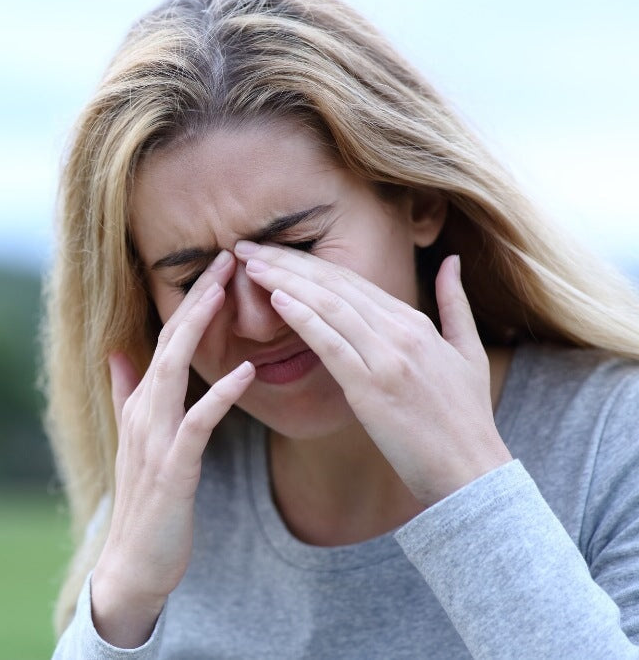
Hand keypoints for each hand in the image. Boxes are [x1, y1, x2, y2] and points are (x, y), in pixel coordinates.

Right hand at [92, 250, 256, 647]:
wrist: (135, 565)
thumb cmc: (146, 505)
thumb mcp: (135, 442)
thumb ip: (127, 395)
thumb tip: (119, 353)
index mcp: (141, 406)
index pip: (166, 340)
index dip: (191, 302)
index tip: (220, 266)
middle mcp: (143, 414)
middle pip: (169, 343)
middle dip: (197, 298)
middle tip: (228, 256)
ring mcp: (154, 441)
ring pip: (174, 371)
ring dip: (200, 329)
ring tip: (227, 292)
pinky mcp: (172, 470)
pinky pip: (196, 424)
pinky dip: (219, 395)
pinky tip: (245, 371)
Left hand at [234, 240, 511, 505]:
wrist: (473, 471)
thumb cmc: (467, 420)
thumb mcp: (469, 352)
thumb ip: (456, 304)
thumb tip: (452, 260)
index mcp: (415, 323)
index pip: (351, 281)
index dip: (308, 262)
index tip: (274, 250)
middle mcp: (401, 332)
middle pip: (334, 284)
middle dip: (286, 261)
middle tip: (245, 246)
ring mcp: (387, 358)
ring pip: (327, 306)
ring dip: (283, 280)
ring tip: (247, 263)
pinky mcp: (371, 388)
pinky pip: (331, 343)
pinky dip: (302, 317)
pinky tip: (275, 298)